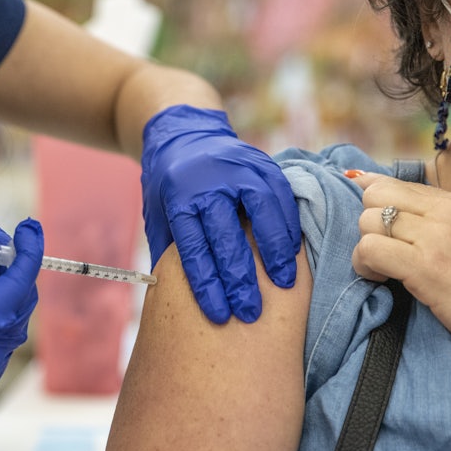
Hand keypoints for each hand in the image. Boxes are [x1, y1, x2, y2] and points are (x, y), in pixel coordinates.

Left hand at [141, 105, 300, 322]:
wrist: (186, 135)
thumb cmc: (171, 187)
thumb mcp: (158, 215)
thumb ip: (167, 251)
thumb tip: (172, 300)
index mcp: (178, 197)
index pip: (193, 246)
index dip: (206, 284)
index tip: (220, 316)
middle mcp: (208, 181)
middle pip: (226, 235)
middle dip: (239, 278)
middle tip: (251, 312)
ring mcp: (238, 169)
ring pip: (261, 211)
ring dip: (274, 251)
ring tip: (284, 283)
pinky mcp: (262, 163)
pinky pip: (281, 196)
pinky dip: (288, 226)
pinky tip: (292, 253)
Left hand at [350, 172, 450, 370]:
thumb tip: (420, 227)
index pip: (400, 184)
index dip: (377, 202)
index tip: (371, 220)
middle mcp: (449, 210)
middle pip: (376, 195)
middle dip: (370, 224)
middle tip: (384, 255)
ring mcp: (437, 235)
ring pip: (368, 220)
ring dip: (366, 248)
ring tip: (384, 272)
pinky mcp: (426, 266)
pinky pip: (370, 249)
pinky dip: (365, 266)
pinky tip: (382, 281)